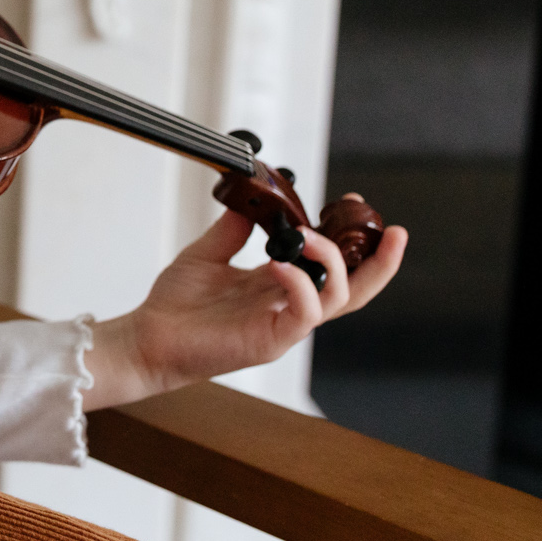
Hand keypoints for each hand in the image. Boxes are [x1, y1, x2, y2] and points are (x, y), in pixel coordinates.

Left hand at [82, 201, 408, 410]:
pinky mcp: (271, 341)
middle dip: (380, 262)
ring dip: (332, 259)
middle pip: (355, 289)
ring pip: (339, 298)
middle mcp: (289, 305)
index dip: (347, 238)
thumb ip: (233, 230)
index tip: (349, 200)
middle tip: (391, 232)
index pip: (330, 265)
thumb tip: (252, 199)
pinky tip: (279, 264)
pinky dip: (300, 284)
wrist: (149, 338)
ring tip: (306, 235)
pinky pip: (304, 313)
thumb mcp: (207, 255)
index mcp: (278, 286)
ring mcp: (284, 326)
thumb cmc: (177, 305)